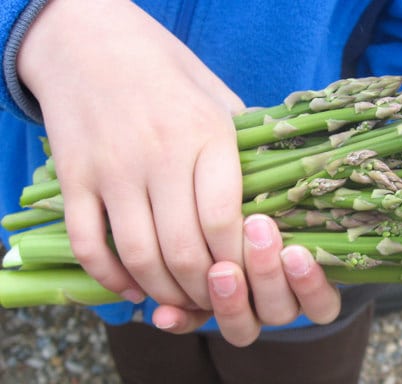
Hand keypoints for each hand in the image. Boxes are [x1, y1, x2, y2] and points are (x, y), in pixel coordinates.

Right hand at [18, 0, 243, 309]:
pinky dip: (110, 277)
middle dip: (204, 289)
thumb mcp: (220, 99)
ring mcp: (112, 169)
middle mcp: (160, 156)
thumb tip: (278, 197)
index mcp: (207, 136)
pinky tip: (132, 288)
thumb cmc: (168, 73)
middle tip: (214, 298)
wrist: (90, 42)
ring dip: (163, 290)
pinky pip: (89, 244)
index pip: (225, 220)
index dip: (239, 262)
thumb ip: (245, 148)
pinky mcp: (74, 178)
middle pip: (184, 250)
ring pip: (139, 255)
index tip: (247, 275)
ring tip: (179, 297)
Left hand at [150, 215, 341, 346]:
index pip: (322, 306)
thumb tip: (312, 229)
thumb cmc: (275, 197)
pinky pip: (194, 325)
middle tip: (256, 230)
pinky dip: (181, 320)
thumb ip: (310, 211)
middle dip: (266, 274)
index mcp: (309, 286)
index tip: (296, 251)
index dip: (310, 286)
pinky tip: (166, 312)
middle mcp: (278, 304)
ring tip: (220, 268)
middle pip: (279, 313)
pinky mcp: (203, 309)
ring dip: (231, 301)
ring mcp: (244, 310)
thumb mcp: (293, 204)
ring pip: (243, 328)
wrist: (226, 185)